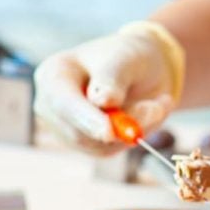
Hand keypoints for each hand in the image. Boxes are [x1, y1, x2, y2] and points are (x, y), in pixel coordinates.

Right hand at [34, 22, 182, 153]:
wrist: (140, 72)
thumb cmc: (128, 59)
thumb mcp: (126, 59)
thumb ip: (112, 78)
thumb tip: (101, 102)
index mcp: (54, 75)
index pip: (63, 103)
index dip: (86, 119)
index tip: (110, 132)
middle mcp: (52, 105)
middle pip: (79, 133)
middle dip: (123, 125)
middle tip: (157, 107)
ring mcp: (65, 127)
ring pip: (100, 146)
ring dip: (135, 129)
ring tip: (154, 104)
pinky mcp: (85, 144)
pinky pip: (111, 150)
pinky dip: (134, 136)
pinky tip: (143, 115)